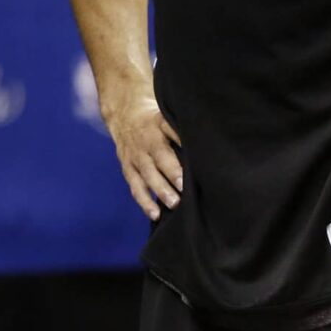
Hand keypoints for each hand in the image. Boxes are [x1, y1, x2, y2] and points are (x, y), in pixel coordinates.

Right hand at [102, 90, 182, 220]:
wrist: (123, 116)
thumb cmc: (155, 120)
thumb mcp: (167, 116)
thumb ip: (181, 130)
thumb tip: (206, 144)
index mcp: (158, 124)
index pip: (171, 133)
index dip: (181, 144)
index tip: (194, 161)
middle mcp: (146, 140)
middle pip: (159, 157)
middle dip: (172, 173)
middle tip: (184, 189)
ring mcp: (135, 155)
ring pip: (147, 174)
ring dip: (159, 190)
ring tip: (173, 204)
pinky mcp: (128, 168)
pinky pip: (135, 186)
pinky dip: (144, 200)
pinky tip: (155, 214)